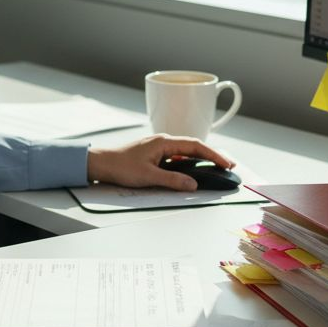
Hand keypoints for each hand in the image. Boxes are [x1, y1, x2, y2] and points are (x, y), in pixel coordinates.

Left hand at [86, 134, 236, 190]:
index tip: (226, 164)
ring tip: (215, 168)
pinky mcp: (154, 154)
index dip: (213, 155)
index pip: (195, 146)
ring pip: (185, 151)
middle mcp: (163, 141)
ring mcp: (158, 147)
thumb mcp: (149, 176)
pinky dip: (188, 162)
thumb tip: (193, 184)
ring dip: (200, 159)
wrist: (101, 163)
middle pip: (193, 146)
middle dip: (211, 156)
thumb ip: (172, 180)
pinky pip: (177, 156)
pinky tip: (192, 170)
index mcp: (164, 142)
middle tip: (227, 166)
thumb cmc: (121, 167)